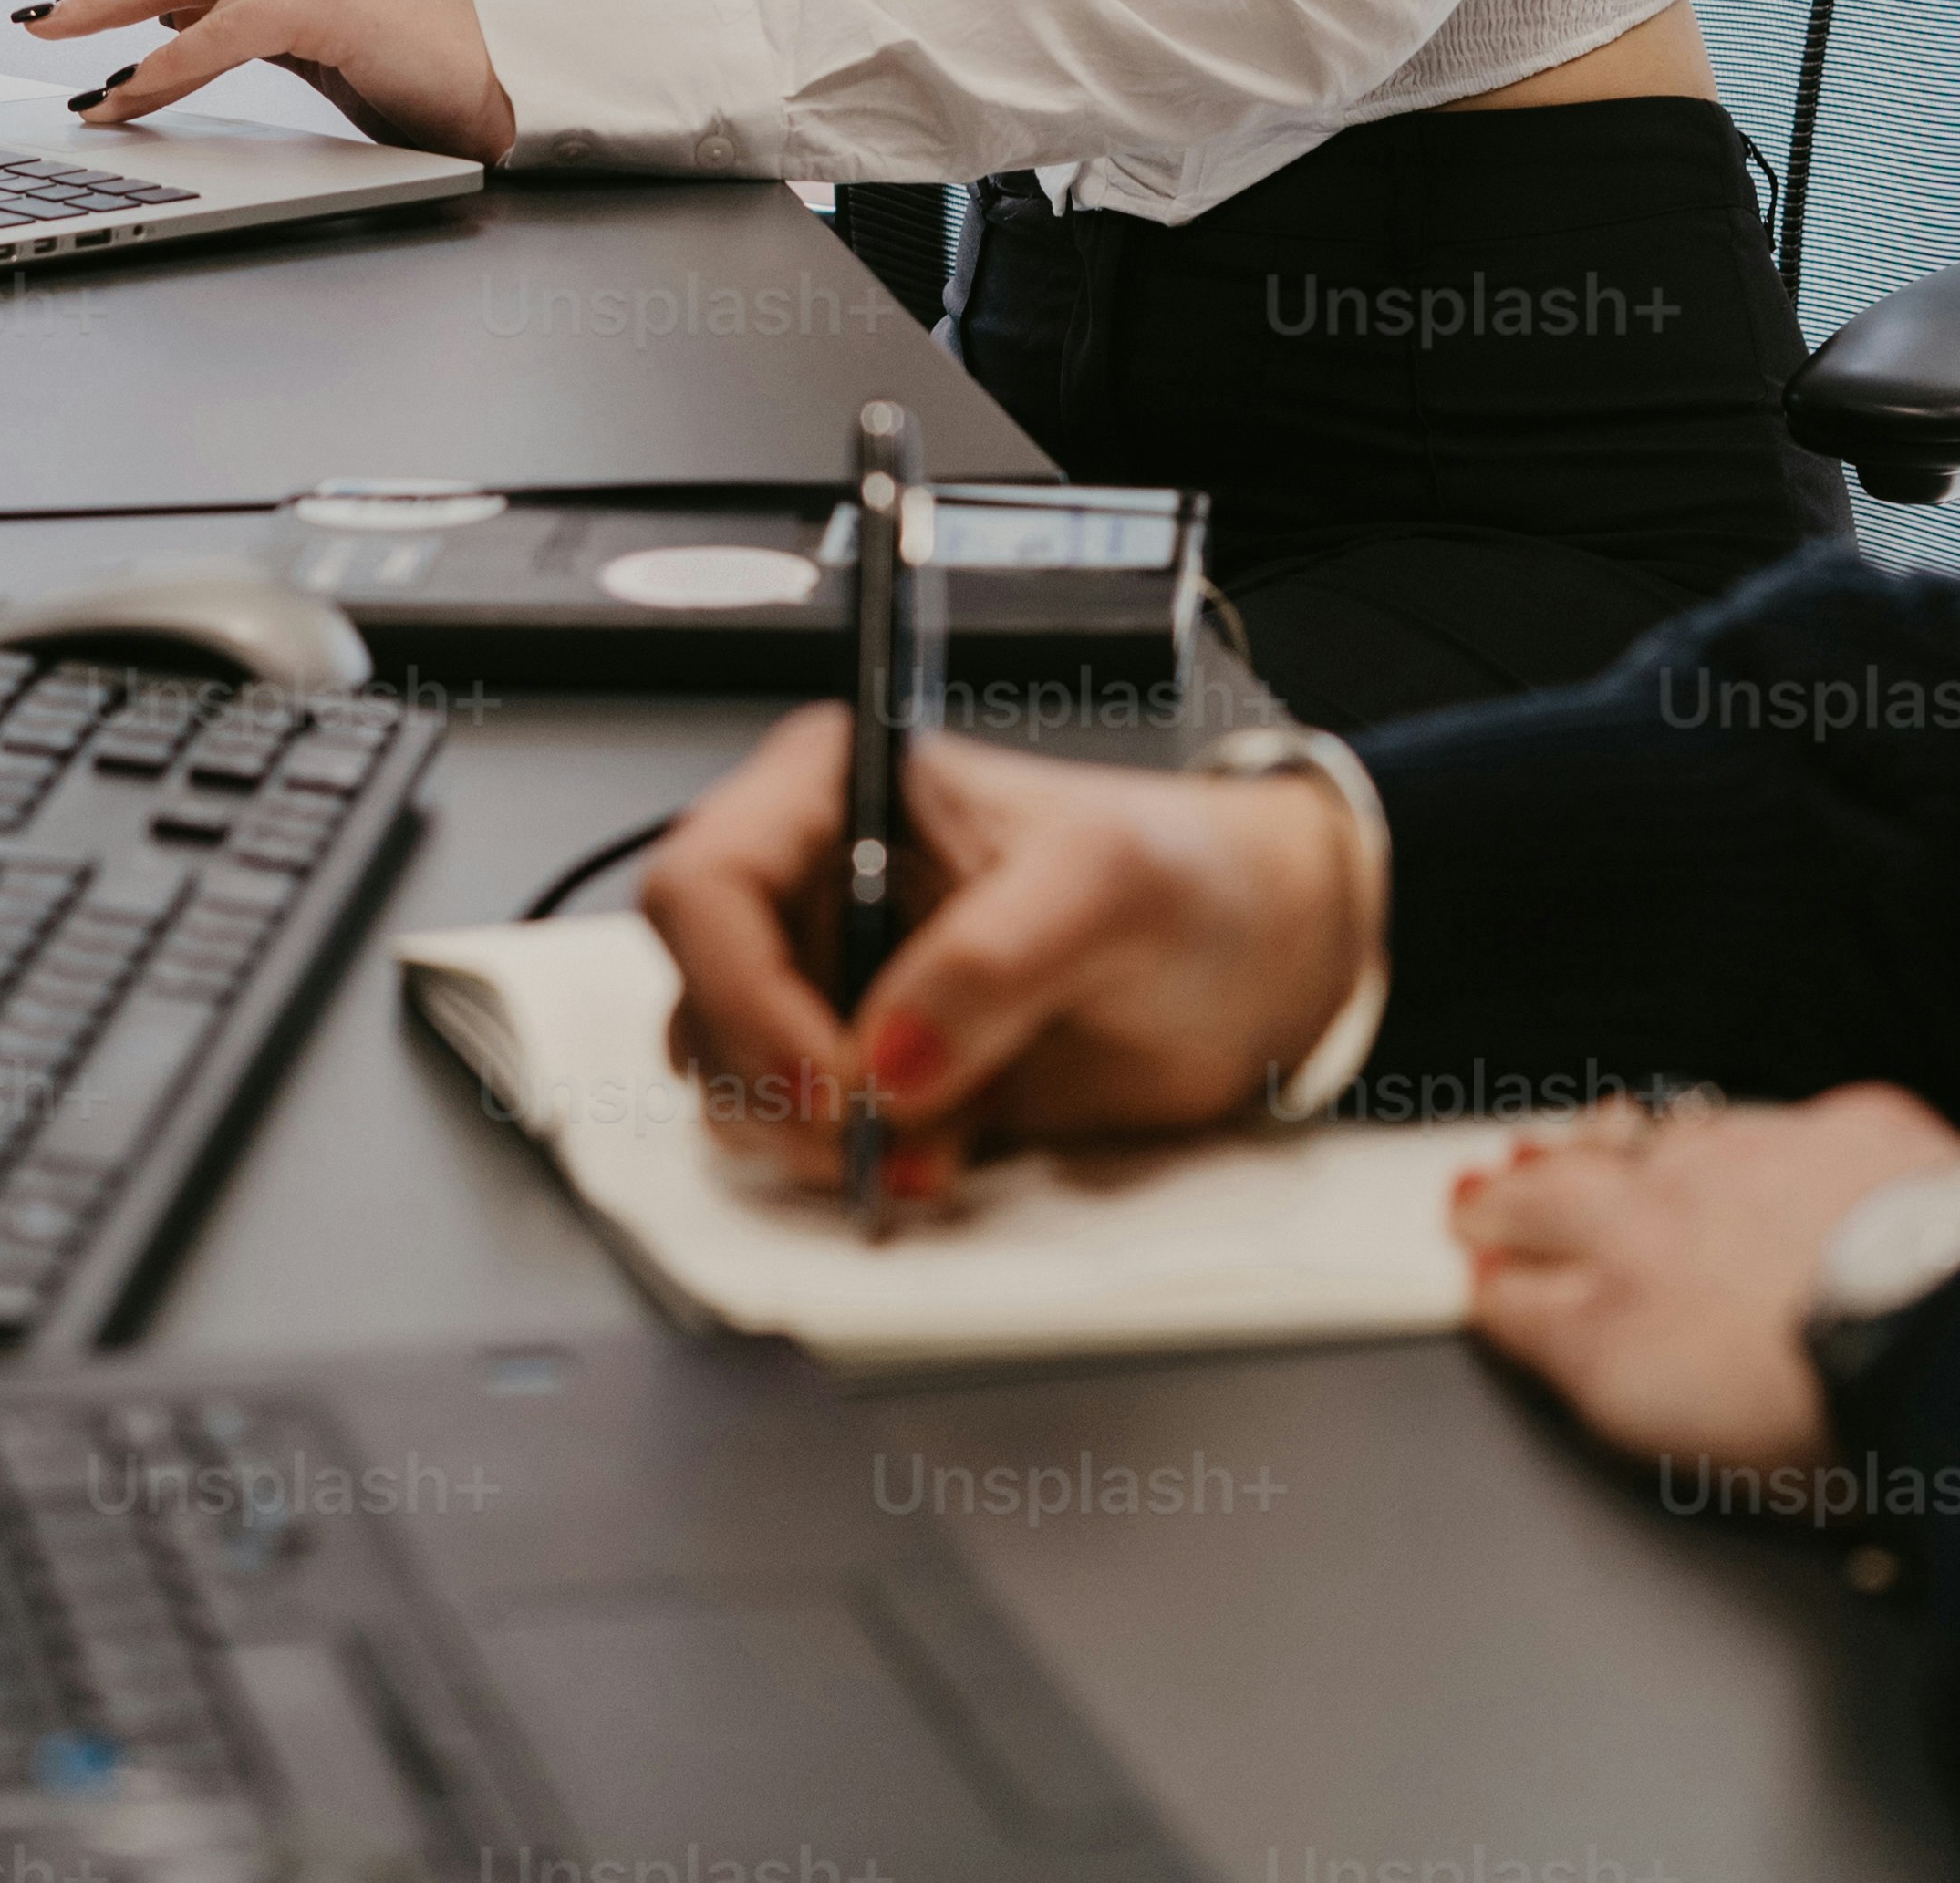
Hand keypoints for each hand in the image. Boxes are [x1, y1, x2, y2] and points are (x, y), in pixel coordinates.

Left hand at [11, 0, 516, 164]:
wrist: (502, 88)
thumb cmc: (416, 70)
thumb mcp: (313, 34)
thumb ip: (247, 16)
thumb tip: (165, 21)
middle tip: (38, 21)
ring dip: (113, 24)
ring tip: (68, 60)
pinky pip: (221, 31)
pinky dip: (165, 66)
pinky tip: (128, 94)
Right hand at [640, 706, 1376, 1197]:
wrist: (1258, 964)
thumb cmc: (1191, 875)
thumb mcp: (1112, 886)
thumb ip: (995, 961)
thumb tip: (888, 1058)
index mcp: (840, 787)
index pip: (705, 882)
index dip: (738, 990)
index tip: (827, 1078)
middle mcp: (816, 882)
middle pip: (701, 996)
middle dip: (775, 1086)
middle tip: (879, 1130)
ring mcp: (834, 984)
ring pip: (731, 1082)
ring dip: (811, 1142)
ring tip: (934, 1142)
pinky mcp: (869, 1074)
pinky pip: (800, 1143)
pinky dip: (855, 1170)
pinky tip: (946, 1156)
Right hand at [1451, 1082, 1959, 1472]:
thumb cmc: (1853, 1437)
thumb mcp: (1724, 1475)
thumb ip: (1653, 1406)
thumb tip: (1636, 1385)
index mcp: (1616, 1338)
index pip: (1514, 1304)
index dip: (1495, 1294)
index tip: (1488, 1290)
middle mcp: (1651, 1230)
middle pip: (1540, 1198)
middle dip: (1502, 1201)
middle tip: (1478, 1198)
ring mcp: (1735, 1157)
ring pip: (1639, 1137)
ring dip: (1604, 1147)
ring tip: (1577, 1145)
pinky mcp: (1826, 1122)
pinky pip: (1762, 1118)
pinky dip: (1740, 1138)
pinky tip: (1733, 1140)